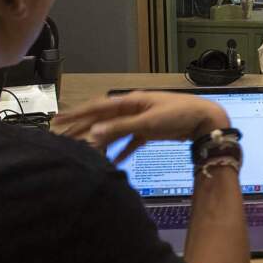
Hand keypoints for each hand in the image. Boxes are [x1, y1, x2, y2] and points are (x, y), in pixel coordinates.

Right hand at [52, 91, 229, 162]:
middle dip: (81, 127)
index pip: (97, 107)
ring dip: (98, 139)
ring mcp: (141, 120)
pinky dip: (120, 150)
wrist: (205, 120)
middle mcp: (133, 109)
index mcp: (130, 101)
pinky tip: (112, 161)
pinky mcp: (149, 131)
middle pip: (101, 118)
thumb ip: (121, 127)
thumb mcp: (148, 121)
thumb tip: (94, 131)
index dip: (76, 115)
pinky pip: (129, 141)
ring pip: (113, 130)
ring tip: (80, 148)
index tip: (58, 120)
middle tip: (61, 137)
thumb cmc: (180, 114)